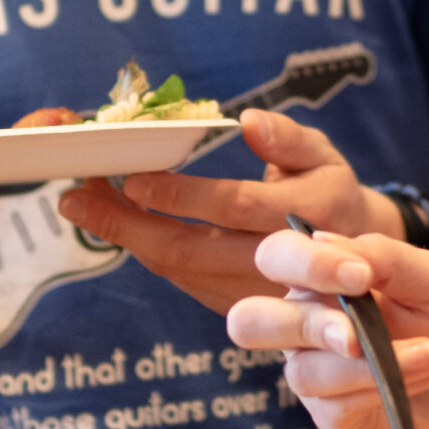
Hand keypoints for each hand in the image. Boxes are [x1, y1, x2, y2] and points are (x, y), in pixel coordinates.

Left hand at [59, 110, 399, 314]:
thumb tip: (248, 121)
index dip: (182, 196)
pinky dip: (144, 252)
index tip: (134, 178)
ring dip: (124, 238)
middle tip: (74, 199)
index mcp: (306, 215)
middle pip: (189, 250)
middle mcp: (277, 263)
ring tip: (82, 205)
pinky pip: (181, 280)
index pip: (234, 206)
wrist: (354, 267)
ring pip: (177, 271)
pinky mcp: (235, 307)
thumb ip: (288, 139)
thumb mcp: (324, 157)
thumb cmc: (331, 195)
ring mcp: (253, 293)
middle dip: (125, 225)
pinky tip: (115, 225)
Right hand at [226, 226, 428, 428]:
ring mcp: (317, 374)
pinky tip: (428, 375)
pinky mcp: (336, 418)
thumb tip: (324, 237)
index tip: (360, 274)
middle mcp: (306, 323)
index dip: (305, 263)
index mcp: (323, 277)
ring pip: (304, 372)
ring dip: (373, 363)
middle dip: (302, 323)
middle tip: (354, 335)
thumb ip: (386, 257)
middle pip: (249, 320)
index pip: (278, 257)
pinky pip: (335, 408)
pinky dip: (385, 391)